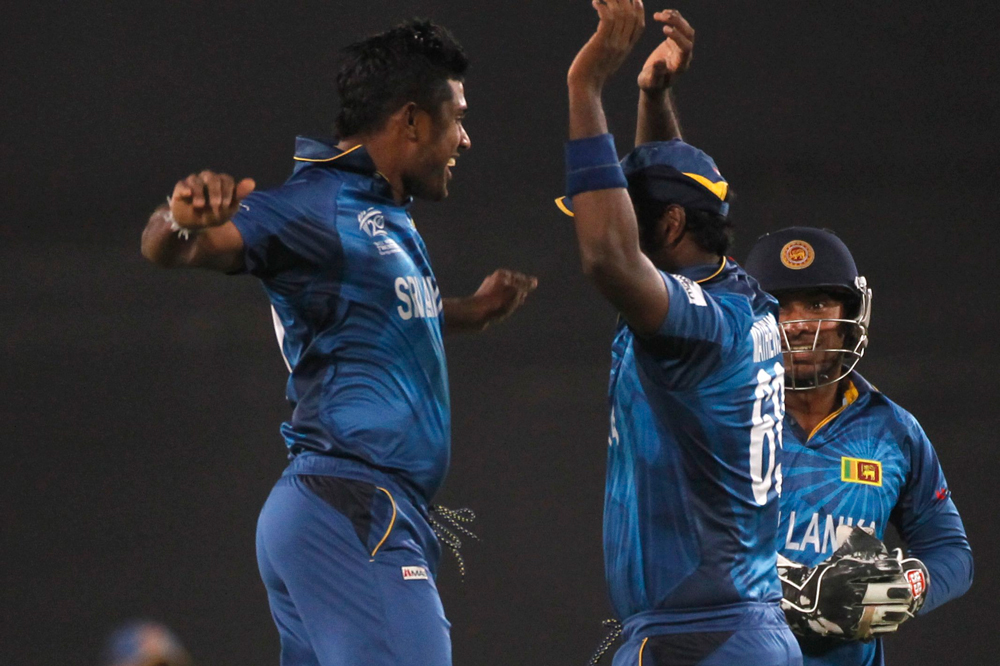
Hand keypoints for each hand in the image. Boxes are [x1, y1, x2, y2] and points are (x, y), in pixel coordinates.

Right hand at [169, 171, 255, 229]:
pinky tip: (188, 194)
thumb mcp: (228, 209)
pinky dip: (186, 189)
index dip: (227, 191)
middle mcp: (207, 178)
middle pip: (212, 177)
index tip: (225, 205)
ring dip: (200, 192)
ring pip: (196, 179)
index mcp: (221, 182)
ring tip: (201, 206)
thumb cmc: (214, 215)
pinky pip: (183, 184)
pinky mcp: (181, 187)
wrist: (194, 224)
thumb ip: (238, 195)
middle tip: (215, 205)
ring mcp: (193, 181)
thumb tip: (252, 182)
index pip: (226, 179)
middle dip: (215, 192)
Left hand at [472, 269, 537, 328]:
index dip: (526, 285)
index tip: (529, 291)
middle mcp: (494, 279)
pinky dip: (503, 305)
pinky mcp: (484, 300)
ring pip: (506, 294)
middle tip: (521, 299)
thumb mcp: (515, 292)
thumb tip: (535, 281)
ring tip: (512, 307)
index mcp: (502, 274)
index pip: (521, 278)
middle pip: (513, 285)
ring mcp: (488, 289)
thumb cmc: (497, 302)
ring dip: (511, 300)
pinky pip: (498, 300)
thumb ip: (525, 286)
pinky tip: (503, 312)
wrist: (475, 313)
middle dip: (518, 292)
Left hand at [568, 0, 645, 91]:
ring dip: (612, 0)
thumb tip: (604, 33)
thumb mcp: (607, 59)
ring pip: (620, 14)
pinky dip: (602, 7)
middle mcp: (623, 45)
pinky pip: (607, 18)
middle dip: (626, 0)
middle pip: (631, 16)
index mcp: (626, 49)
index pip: (640, 25)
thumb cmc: (591, 74)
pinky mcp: (601, 43)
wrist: (584, 87)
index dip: (639, 9)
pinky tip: (595, 3)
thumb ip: (611, 45)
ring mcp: (613, 44)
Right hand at [638, 9, 693, 91]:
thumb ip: (655, 73)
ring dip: (675, 18)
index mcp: (680, 66)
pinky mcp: (675, 41)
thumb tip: (660, 62)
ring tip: (659, 15)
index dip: (678, 37)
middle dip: (678, 23)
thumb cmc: (651, 85)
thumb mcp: (650, 81)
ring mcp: (681, 46)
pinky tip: (662, 14)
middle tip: (663, 16)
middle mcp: (684, 55)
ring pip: (685, 28)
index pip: (686, 48)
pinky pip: (678, 26)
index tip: (664, 29)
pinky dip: (673, 18)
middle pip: (689, 35)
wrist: (652, 82)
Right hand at [778, 527, 920, 641]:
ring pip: (884, 613)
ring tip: (904, 606)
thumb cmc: (824, 577)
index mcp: (843, 573)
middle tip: (906, 589)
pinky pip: (878, 629)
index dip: (893, 569)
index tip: (898, 568)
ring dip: (899, 609)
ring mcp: (849, 614)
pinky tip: (894, 619)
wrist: (802, 605)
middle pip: (883, 592)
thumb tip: (868, 529)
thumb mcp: (834, 558)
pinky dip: (890, 625)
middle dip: (900, 591)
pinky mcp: (851, 630)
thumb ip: (849, 542)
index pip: (876, 570)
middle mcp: (847, 593)